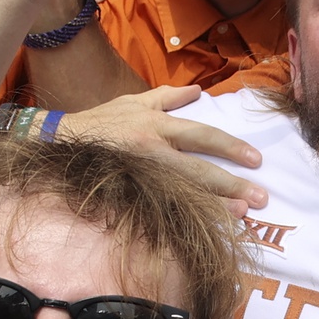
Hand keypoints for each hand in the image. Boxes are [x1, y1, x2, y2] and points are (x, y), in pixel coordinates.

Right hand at [57, 86, 267, 213]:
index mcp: (155, 124)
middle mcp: (150, 150)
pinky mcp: (126, 193)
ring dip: (214, 206)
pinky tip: (203, 227)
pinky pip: (160, 208)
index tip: (256, 160)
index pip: (201, 135)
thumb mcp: (133, 101)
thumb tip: (198, 92)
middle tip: (260, 198)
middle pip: (198, 170)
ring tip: (241, 216)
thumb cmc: (100, 122)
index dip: (230, 148)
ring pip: (182, 193)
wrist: (58, 142)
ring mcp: (138, 175)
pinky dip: (183, 217)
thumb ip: (167, 97)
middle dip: (231, 184)